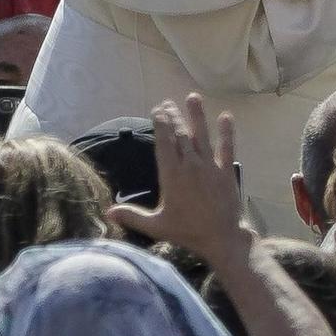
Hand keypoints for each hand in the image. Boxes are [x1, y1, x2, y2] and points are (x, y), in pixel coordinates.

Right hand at [107, 94, 251, 260]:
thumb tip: (107, 212)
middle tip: (168, 103)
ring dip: (196, 115)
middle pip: (180, 134)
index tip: (157, 110)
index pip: (164, 142)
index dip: (160, 124)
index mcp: (171, 174)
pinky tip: (226, 116)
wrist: (220, 237)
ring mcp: (209, 166)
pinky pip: (227, 147)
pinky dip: (227, 132)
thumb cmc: (186, 232)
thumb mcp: (156, 226)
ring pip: (201, 135)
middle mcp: (189, 165)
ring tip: (192, 97)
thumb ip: (132, 216)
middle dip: (173, 117)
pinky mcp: (227, 171)